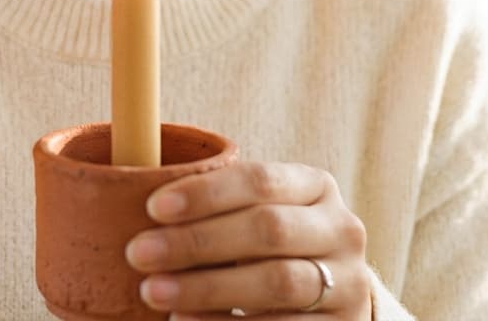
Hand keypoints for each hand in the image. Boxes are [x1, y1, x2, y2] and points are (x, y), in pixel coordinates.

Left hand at [124, 161, 371, 318]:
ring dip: (207, 287)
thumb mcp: (257, 212)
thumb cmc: (270, 243)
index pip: (259, 180)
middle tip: (139, 252)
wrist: (330, 297)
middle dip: (197, 241)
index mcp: (316, 185)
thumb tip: (142, 195)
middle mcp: (340, 228)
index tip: (153, 207)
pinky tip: (185, 320)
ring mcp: (348, 281)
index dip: (205, 193)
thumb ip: (219, 202)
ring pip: (275, 281)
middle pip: (266, 230)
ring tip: (153, 291)